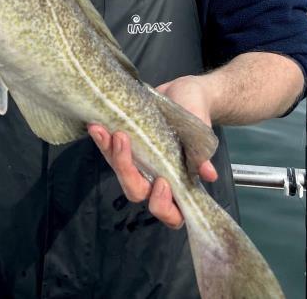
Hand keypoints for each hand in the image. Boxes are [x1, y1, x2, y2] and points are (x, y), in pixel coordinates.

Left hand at [88, 76, 216, 229]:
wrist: (183, 91)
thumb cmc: (196, 113)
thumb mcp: (200, 129)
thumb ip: (201, 152)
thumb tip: (209, 174)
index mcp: (179, 182)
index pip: (171, 214)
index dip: (163, 205)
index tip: (162, 181)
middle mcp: (155, 178)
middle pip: (136, 191)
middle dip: (126, 171)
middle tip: (123, 140)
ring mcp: (138, 164)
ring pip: (120, 171)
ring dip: (110, 154)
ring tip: (103, 130)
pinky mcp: (125, 147)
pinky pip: (110, 151)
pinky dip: (102, 141)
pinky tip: (97, 127)